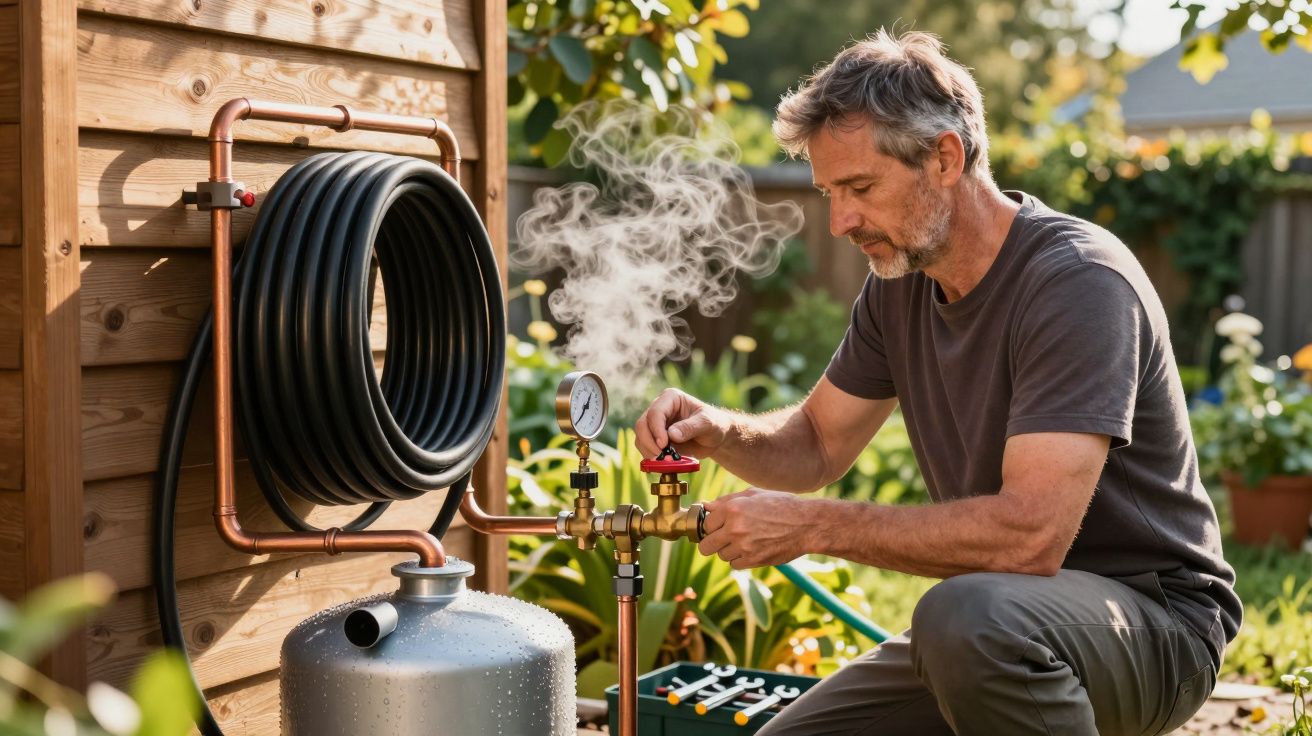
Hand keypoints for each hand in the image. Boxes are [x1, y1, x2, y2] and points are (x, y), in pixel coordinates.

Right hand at [634, 388, 730, 458]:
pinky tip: (662, 462)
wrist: (716, 437)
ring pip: (640, 437)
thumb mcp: (707, 424)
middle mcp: (660, 409)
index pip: (655, 412)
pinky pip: (645, 447)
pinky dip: (650, 456)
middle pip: (642, 424)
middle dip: (649, 442)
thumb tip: (671, 435)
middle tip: (660, 457)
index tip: (664, 445)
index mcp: (671, 398)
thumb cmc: (715, 424)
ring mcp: (656, 424)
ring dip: (649, 451)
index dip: (656, 429)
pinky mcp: (655, 438)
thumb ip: (690, 427)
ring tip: (663, 461)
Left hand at [697, 489, 815, 568]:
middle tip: (722, 538)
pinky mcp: (754, 560)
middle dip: (712, 542)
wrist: (806, 524)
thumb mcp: (754, 494)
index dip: (712, 525)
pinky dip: (740, 559)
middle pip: (706, 546)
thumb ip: (727, 501)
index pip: (705, 524)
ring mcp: (743, 546)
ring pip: (721, 556)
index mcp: (732, 508)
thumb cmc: (781, 505)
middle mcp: (734, 528)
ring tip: (744, 541)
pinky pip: (735, 565)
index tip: (718, 525)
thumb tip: (706, 507)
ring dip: (728, 550)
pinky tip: (751, 549)